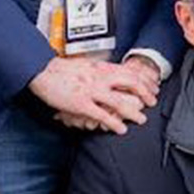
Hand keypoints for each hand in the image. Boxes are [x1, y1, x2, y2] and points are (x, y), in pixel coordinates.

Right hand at [29, 57, 158, 133]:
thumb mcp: (85, 64)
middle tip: (152, 102)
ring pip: (120, 102)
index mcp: (101, 67)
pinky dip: (114, 123)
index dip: (143, 80)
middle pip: (131, 83)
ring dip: (134, 112)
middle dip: (145, 93)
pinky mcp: (82, 104)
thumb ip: (99, 70)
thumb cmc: (60, 68)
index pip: (129, 71)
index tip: (152, 87)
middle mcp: (100, 77)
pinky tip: (121, 129)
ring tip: (141, 119)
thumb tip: (111, 73)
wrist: (41, 71)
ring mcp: (92, 91)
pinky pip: (103, 115)